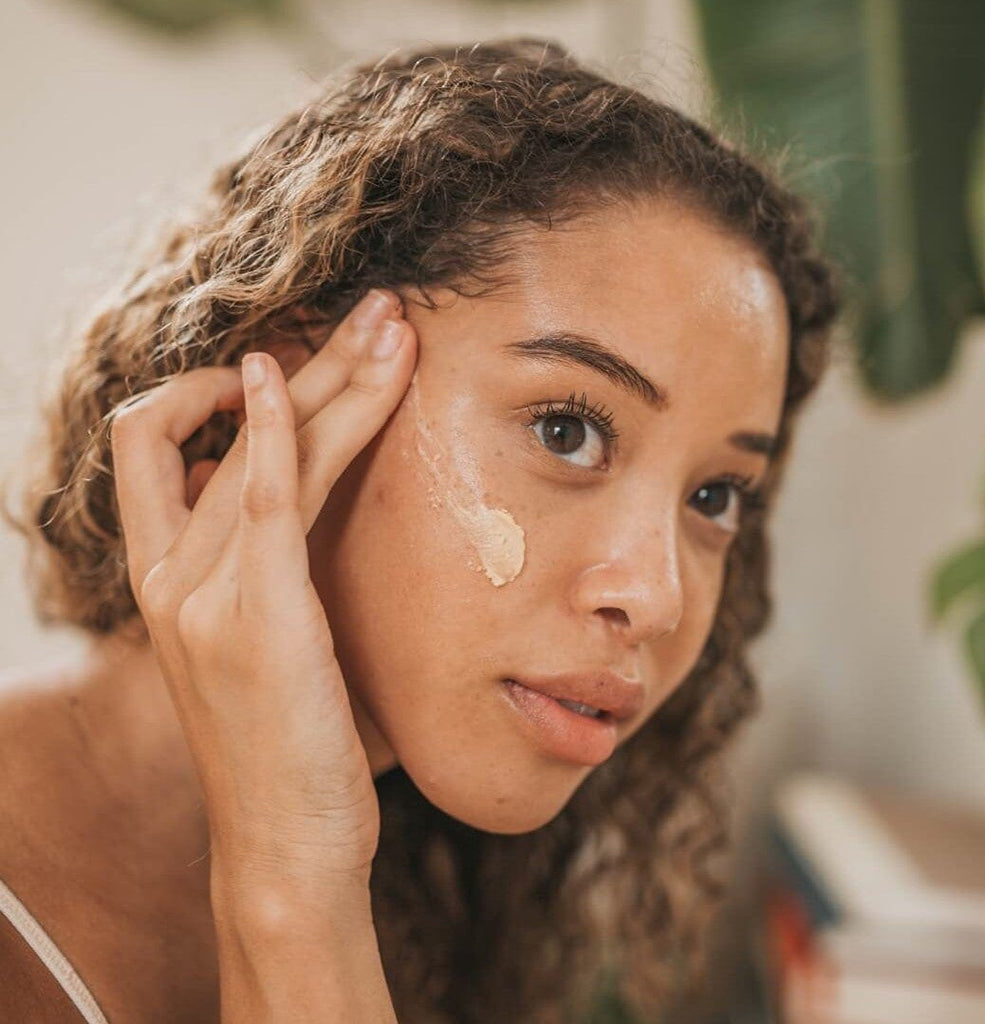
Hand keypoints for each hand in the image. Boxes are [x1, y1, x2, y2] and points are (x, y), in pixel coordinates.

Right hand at [111, 289, 415, 896]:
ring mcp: (203, 593)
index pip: (170, 446)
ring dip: (328, 373)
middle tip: (376, 313)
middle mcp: (172, 575)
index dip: (224, 391)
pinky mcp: (253, 615)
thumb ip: (289, 580)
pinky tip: (282, 370)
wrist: (285, 845)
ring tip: (390, 322)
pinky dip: (266, 426)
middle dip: (306, 360)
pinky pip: (256, 494)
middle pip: (222, 424)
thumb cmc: (299, 748)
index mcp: (174, 579)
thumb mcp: (283, 648)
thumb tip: (343, 526)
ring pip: (261, 446)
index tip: (302, 369)